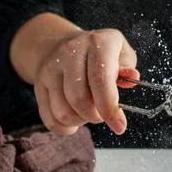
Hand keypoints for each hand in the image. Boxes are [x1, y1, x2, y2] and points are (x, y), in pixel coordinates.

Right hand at [10, 14, 137, 134]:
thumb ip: (127, 67)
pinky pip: (50, 119)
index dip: (110, 109)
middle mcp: (70, 52)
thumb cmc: (99, 55)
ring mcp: (50, 68)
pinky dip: (65, 128)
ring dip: (80, 122)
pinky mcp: (39, 84)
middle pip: (79, 99)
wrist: (61, 44)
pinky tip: (74, 120)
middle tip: (101, 113)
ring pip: (63, 112)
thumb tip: (132, 78)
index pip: (100, 80)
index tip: (119, 126)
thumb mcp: (120, 52)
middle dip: (95, 116)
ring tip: (87, 112)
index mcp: (97, 43)